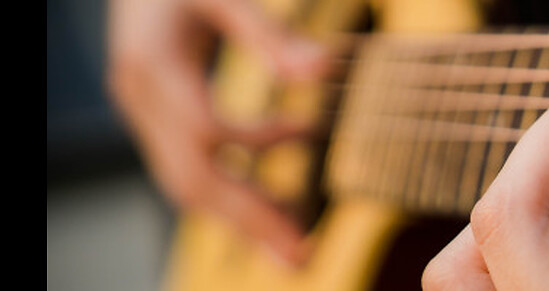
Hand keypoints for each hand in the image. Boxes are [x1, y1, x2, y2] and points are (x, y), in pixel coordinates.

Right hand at [107, 0, 325, 264]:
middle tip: (301, 254)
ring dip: (241, 217)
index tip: (303, 132)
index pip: (203, 128)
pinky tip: (272, 197)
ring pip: (185, 185)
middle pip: (190, 177)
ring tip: (293, 244)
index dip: (254, 141)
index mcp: (154, 64)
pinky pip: (186, 172)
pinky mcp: (150, 124)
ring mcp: (140, 116)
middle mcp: (139, 98)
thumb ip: (269, 33)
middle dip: (248, 218)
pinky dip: (230, 190)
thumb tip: (322, 70)